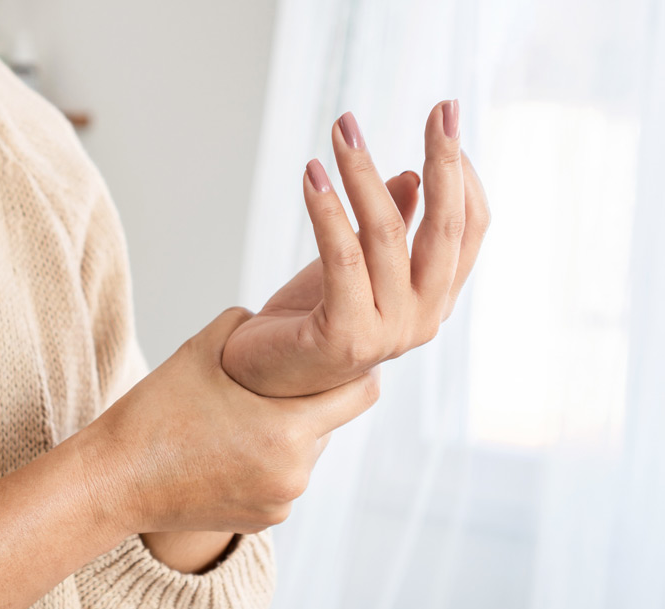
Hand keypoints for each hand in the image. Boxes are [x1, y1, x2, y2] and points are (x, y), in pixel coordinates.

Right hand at [87, 307, 380, 535]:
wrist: (114, 481)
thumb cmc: (154, 414)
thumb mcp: (200, 349)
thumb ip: (247, 324)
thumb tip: (273, 318)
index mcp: (286, 430)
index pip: (361, 394)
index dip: (356, 369)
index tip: (340, 355)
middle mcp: (294, 473)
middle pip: (330, 424)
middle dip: (311, 401)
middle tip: (277, 382)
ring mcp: (281, 502)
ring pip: (306, 453)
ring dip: (288, 433)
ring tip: (245, 417)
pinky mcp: (264, 521)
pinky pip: (284, 481)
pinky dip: (269, 462)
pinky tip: (232, 448)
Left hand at [221, 100, 490, 396]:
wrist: (264, 377)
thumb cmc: (313, 318)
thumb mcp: (358, 265)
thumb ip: (393, 229)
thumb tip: (413, 176)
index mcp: (435, 299)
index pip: (469, 229)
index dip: (464, 173)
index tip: (446, 120)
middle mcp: (424, 318)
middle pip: (445, 229)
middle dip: (444, 161)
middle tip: (439, 108)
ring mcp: (389, 333)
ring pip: (386, 234)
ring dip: (362, 173)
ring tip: (341, 130)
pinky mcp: (346, 336)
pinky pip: (342, 257)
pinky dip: (327, 210)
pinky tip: (312, 174)